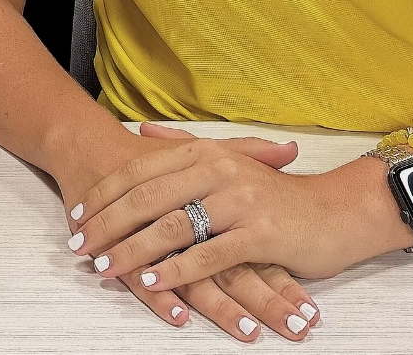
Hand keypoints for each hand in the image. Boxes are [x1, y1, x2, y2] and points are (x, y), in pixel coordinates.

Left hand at [75, 143, 404, 305]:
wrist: (335, 213)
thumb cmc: (275, 193)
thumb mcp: (228, 160)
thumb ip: (182, 145)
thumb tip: (141, 132)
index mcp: (205, 151)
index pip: (140, 171)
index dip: (104, 194)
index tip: (77, 215)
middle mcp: (218, 169)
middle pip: (148, 197)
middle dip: (108, 223)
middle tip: (80, 245)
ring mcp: (239, 201)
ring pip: (172, 226)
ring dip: (133, 249)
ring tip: (105, 267)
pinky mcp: (258, 233)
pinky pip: (207, 255)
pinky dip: (175, 269)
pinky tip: (152, 281)